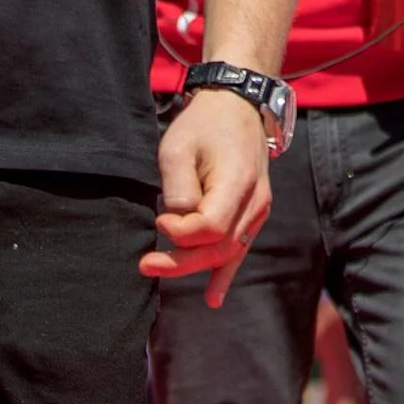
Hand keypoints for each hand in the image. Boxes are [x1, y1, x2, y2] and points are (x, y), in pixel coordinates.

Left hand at [142, 88, 276, 305]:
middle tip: (144, 263)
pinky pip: (240, 248)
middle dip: (180, 261)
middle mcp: (255, 201)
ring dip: (195, 267)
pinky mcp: (253, 212)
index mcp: (238, 182)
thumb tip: (177, 223)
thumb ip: (179, 188)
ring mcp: (258, 209)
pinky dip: (224, 273)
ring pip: (229, 252)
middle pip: (219, 247)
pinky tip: (213, 298)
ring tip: (159, 271)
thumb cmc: (203, 125)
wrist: (236, 106)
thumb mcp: (178, 147)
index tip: (159, 219)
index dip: (180, 232)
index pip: (210, 227)